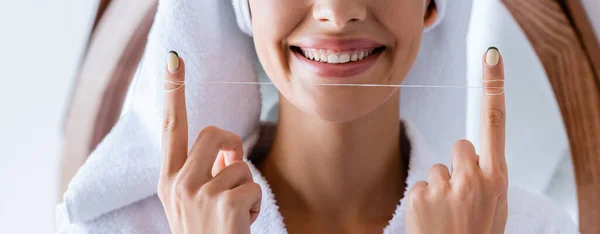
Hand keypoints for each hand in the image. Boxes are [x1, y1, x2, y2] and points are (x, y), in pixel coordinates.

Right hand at [157, 51, 261, 233]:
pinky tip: (242, 223)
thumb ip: (204, 171)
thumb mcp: (194, 203)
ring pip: (238, 163)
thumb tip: (228, 148)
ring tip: (234, 213)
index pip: (170, 127)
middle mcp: (177, 184)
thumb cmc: (207, 233)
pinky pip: (252, 186)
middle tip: (231, 166)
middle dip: (230, 146)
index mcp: (168, 181)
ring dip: (245, 186)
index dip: (173, 92)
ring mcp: (198, 194)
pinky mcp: (223, 204)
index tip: (173, 60)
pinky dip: (255, 204)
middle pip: (213, 133)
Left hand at [405, 48, 507, 233]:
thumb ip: (489, 177)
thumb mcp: (497, 206)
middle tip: (462, 195)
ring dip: (440, 186)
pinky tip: (432, 219)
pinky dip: (425, 200)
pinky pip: (420, 186)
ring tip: (447, 214)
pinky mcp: (419, 196)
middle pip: (460, 145)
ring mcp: (444, 186)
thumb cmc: (478, 233)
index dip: (493, 87)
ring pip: (437, 168)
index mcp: (495, 178)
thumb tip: (474, 156)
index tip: (491, 56)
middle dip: (459, 165)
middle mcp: (472, 178)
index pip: (494, 123)